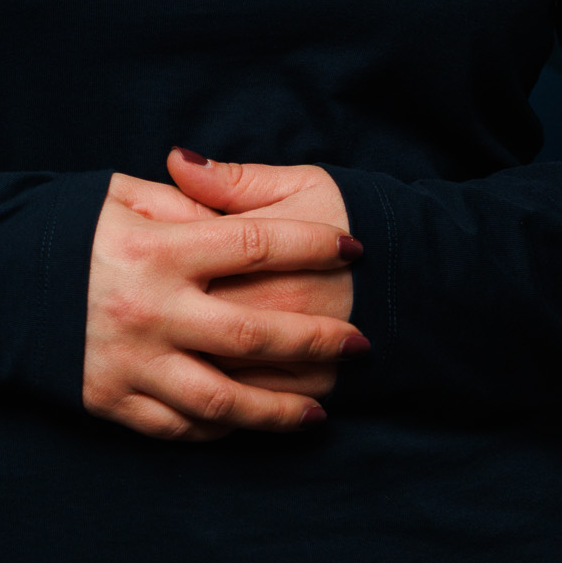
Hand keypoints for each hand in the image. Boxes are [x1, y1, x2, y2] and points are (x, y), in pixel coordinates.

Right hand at [83, 170, 361, 441]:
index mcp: (157, 249)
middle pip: (256, 333)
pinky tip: (247, 424)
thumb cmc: (59, 227)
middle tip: (361, 344)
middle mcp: (151, 309)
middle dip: (318, 341)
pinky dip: (219, 430)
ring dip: (279, 410)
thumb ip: (182, 201)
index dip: (313, 246)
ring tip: (319, 414)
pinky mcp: (109, 400)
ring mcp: (131, 362)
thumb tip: (231, 210)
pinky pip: (177, 427)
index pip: (256, 244)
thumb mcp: (117, 194)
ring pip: (225, 400)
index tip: (354, 250)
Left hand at [167, 150, 361, 398]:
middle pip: (192, 322)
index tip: (149, 259)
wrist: (415, 271)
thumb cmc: (347, 218)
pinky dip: (222, 400)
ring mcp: (290, 352)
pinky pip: (253, 402)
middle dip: (162, 323)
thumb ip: (232, 180)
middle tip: (146, 312)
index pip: (187, 260)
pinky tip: (200, 382)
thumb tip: (175, 160)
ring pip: (217, 371)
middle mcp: (271, 305)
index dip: (158, 262)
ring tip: (165, 352)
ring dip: (185, 366)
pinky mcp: (309, 385)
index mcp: (258, 249)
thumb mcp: (296, 184)